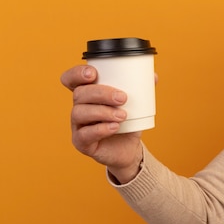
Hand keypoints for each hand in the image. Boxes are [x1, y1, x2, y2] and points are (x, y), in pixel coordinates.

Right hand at [60, 65, 142, 182]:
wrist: (129, 149)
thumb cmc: (128, 122)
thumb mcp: (136, 104)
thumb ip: (142, 89)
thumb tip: (153, 76)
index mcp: (88, 94)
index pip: (71, 79)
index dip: (77, 74)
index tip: (93, 74)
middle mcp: (79, 108)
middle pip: (79, 94)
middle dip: (101, 93)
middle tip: (122, 98)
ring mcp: (78, 126)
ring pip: (80, 113)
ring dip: (103, 111)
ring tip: (123, 116)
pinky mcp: (81, 143)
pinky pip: (84, 134)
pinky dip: (100, 129)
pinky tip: (114, 127)